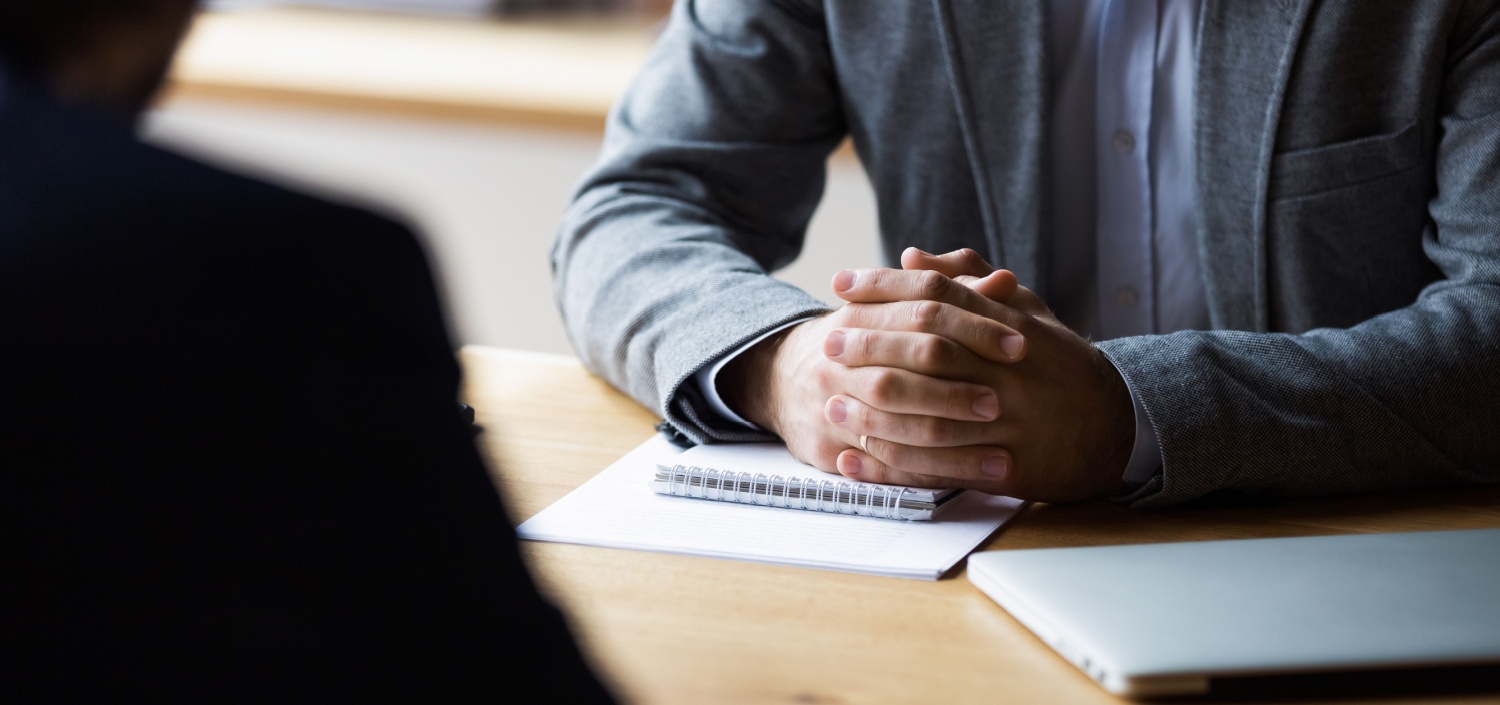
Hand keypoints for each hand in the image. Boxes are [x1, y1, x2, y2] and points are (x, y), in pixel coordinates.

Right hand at [718, 278, 1028, 476]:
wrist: (782, 377)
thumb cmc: (859, 341)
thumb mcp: (895, 310)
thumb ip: (953, 294)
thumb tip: (1005, 281)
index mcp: (861, 313)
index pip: (923, 310)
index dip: (975, 325)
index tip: (1020, 343)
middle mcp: (840, 357)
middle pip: (902, 370)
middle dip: (957, 388)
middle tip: (1004, 400)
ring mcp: (831, 403)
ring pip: (893, 424)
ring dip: (950, 441)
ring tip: (1001, 453)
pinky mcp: (829, 447)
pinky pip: (885, 464)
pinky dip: (931, 473)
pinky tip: (971, 478)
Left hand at [822, 248, 1134, 501]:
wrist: (1118, 428)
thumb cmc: (1059, 365)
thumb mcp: (1026, 312)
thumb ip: (969, 283)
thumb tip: (911, 257)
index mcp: (1011, 326)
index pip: (939, 297)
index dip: (886, 287)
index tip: (842, 282)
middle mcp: (1009, 371)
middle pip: (929, 351)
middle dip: (872, 346)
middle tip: (829, 341)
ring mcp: (1008, 422)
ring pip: (931, 414)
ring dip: (874, 412)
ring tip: (831, 405)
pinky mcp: (1005, 468)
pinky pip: (940, 467)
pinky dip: (892, 466)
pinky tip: (854, 460)